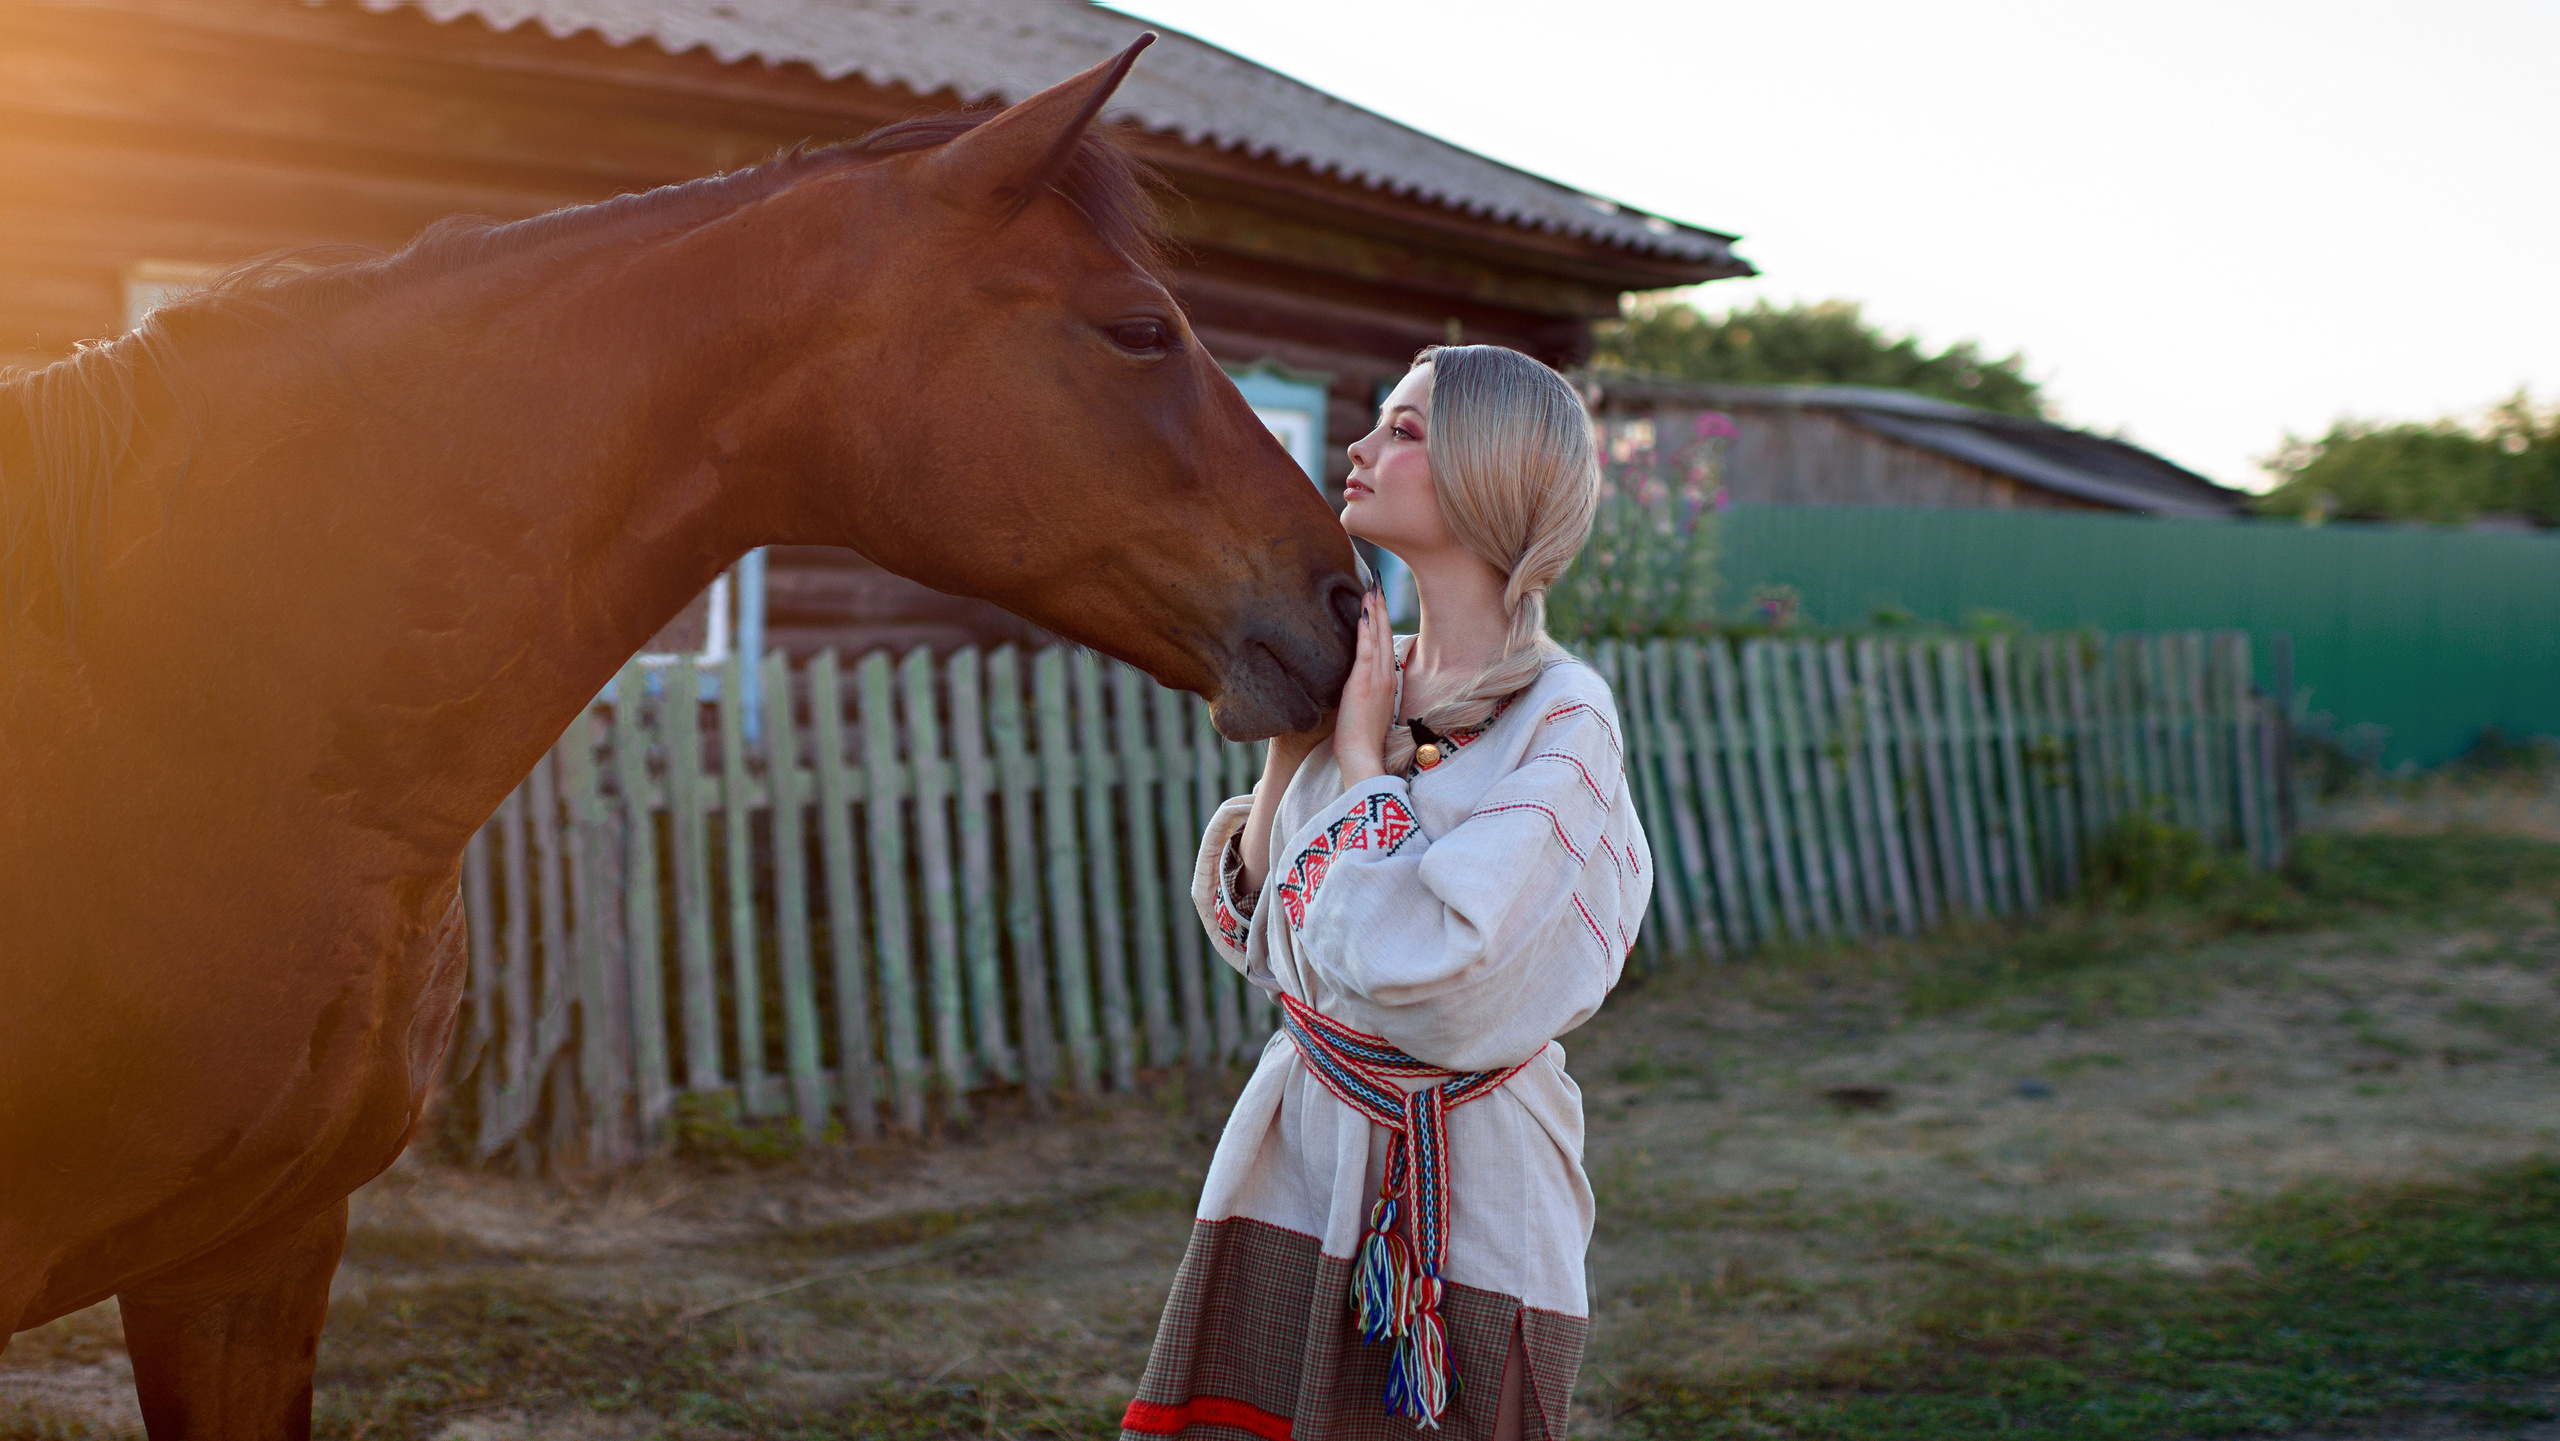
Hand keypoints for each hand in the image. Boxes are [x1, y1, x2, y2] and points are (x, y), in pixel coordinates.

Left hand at [1332, 589, 1394, 784]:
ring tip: (1372, 588)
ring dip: (1375, 611)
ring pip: (1377, 637)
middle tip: (1377, 582)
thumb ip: (1364, 689)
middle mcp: (1387, 675)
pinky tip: (1363, 613)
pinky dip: (1365, 630)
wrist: (1362, 755)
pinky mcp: (1365, 683)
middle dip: (1380, 607)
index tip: (1377, 599)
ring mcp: (1377, 678)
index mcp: (1388, 680)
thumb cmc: (1361, 737)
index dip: (1382, 620)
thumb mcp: (1366, 707)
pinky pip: (1366, 650)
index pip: (1385, 642)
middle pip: (1384, 634)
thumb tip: (1355, 678)